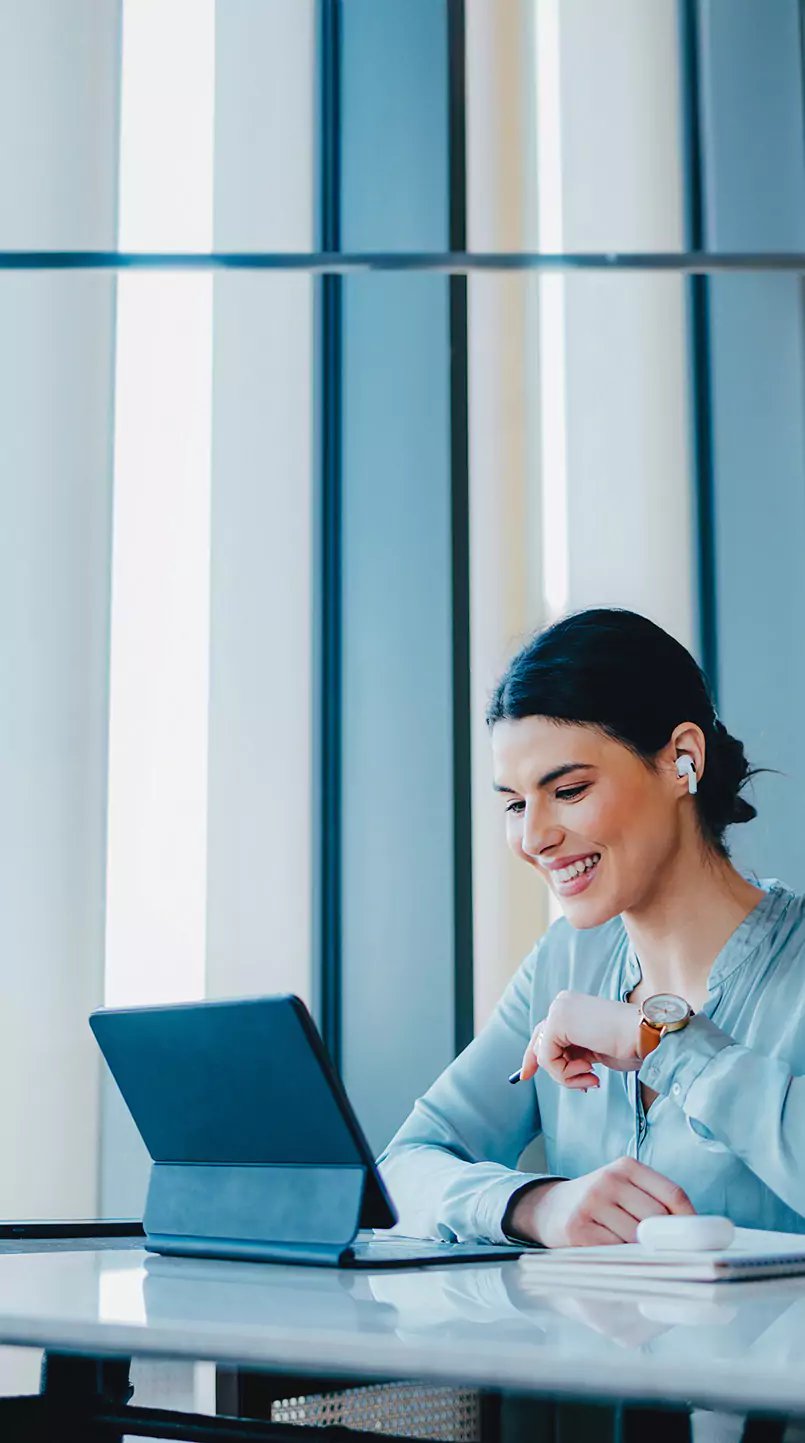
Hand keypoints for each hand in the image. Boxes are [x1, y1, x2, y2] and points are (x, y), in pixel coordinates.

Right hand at [507, 1156, 695, 1247]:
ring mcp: (590, 1204)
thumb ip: (654, 1202)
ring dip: (641, 1253)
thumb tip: (692, 1235)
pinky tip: (616, 1259)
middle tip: (665, 1254)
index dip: (690, 1221)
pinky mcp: (576, 1230)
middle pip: (657, 1219)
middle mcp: (608, 1180)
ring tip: (634, 1254)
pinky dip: (622, 1261)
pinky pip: (614, 1253)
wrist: (548, 1208)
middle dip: (664, 1241)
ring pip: (637, 1239)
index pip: (673, 1194)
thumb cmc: (598, 1203)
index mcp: (626, 1166)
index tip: (697, 1240)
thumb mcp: (624, 1188)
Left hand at [520, 990, 641, 1087]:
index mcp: (571, 1007)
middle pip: (540, 1046)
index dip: (534, 1057)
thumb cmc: (628, 1046)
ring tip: (591, 1075)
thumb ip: (571, 1052)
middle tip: (585, 1082)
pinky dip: (565, 1074)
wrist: (645, 1037)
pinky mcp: (558, 1021)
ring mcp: (559, 1010)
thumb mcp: (592, 1049)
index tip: (525, 1076)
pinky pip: (547, 1058)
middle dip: (559, 1072)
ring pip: (544, 1055)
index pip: (544, 1033)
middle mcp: (562, 1004)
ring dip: (567, 1075)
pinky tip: (589, 1070)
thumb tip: (544, 1064)